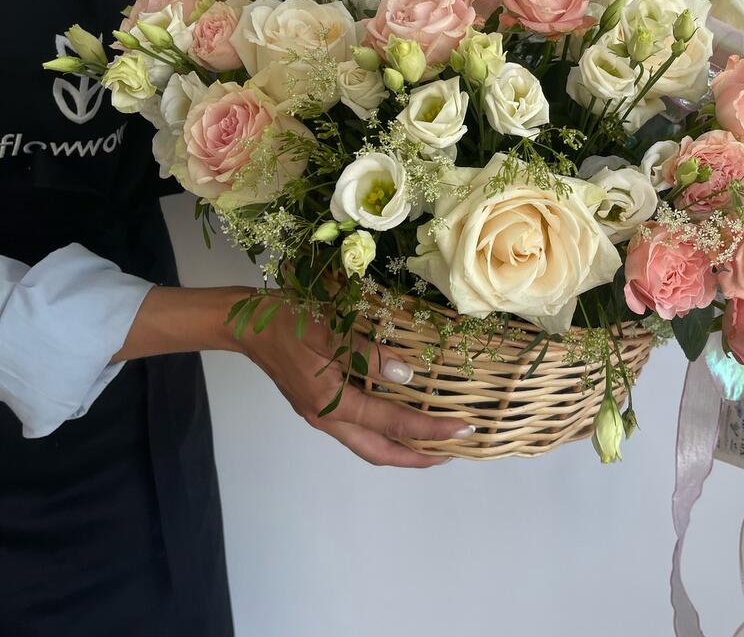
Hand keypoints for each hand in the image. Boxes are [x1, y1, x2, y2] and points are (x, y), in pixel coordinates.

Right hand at [238, 300, 472, 467]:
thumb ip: (369, 355)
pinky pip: (358, 427)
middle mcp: (327, 418)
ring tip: (431, 438)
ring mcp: (320, 413)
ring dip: (401, 445)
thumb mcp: (331, 333)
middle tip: (452, 450)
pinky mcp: (317, 402)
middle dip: (418, 456)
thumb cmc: (289, 322)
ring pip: (368, 443)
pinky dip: (383, 428)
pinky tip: (397, 414)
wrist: (246, 324)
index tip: (462, 431)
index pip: (393, 425)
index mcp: (332, 404)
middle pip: (379, 451)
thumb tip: (405, 377)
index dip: (430, 430)